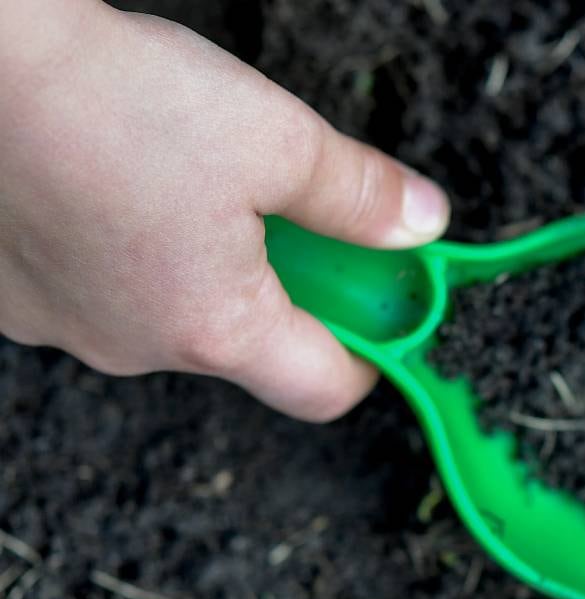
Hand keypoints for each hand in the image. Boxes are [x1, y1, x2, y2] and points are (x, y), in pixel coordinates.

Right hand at [0, 0, 448, 421]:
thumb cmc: (111, 99)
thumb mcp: (277, 139)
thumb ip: (359, 195)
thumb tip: (420, 222)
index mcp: (213, 328)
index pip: (323, 390)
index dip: (371, 353)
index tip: (386, 307)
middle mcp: (133, 348)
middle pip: (247, 344)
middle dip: (287, 287)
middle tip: (296, 214)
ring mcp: (63, 325)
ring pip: (170, 313)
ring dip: (205, 265)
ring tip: (196, 181)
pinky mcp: (13, 293)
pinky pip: (100, 289)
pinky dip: (131, 252)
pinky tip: (124, 185)